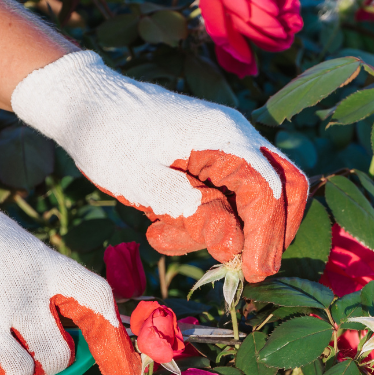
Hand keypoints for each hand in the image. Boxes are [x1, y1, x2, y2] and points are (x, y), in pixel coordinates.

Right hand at [0, 138, 139, 374]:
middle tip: (27, 350)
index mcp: (42, 262)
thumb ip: (31, 276)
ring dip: (6, 370)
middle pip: (58, 356)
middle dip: (47, 361)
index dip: (111, 336)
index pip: (96, 301)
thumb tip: (50, 317)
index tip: (118, 362)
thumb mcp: (6, 236)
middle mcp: (21, 296)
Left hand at [11, 51, 308, 282]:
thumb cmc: (107, 139)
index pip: (268, 192)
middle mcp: (237, 134)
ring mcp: (228, 140)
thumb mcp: (143, 183)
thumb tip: (235, 244)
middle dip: (273, 232)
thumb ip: (193, 212)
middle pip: (287, 185)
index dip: (266, 237)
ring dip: (230, 227)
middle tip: (247, 269)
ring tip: (168, 237)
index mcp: (223, 136)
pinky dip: (211, 216)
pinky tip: (163, 226)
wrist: (86, 100)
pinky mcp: (214, 151)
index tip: (251, 274)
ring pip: (261, 191)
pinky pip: (233, 189)